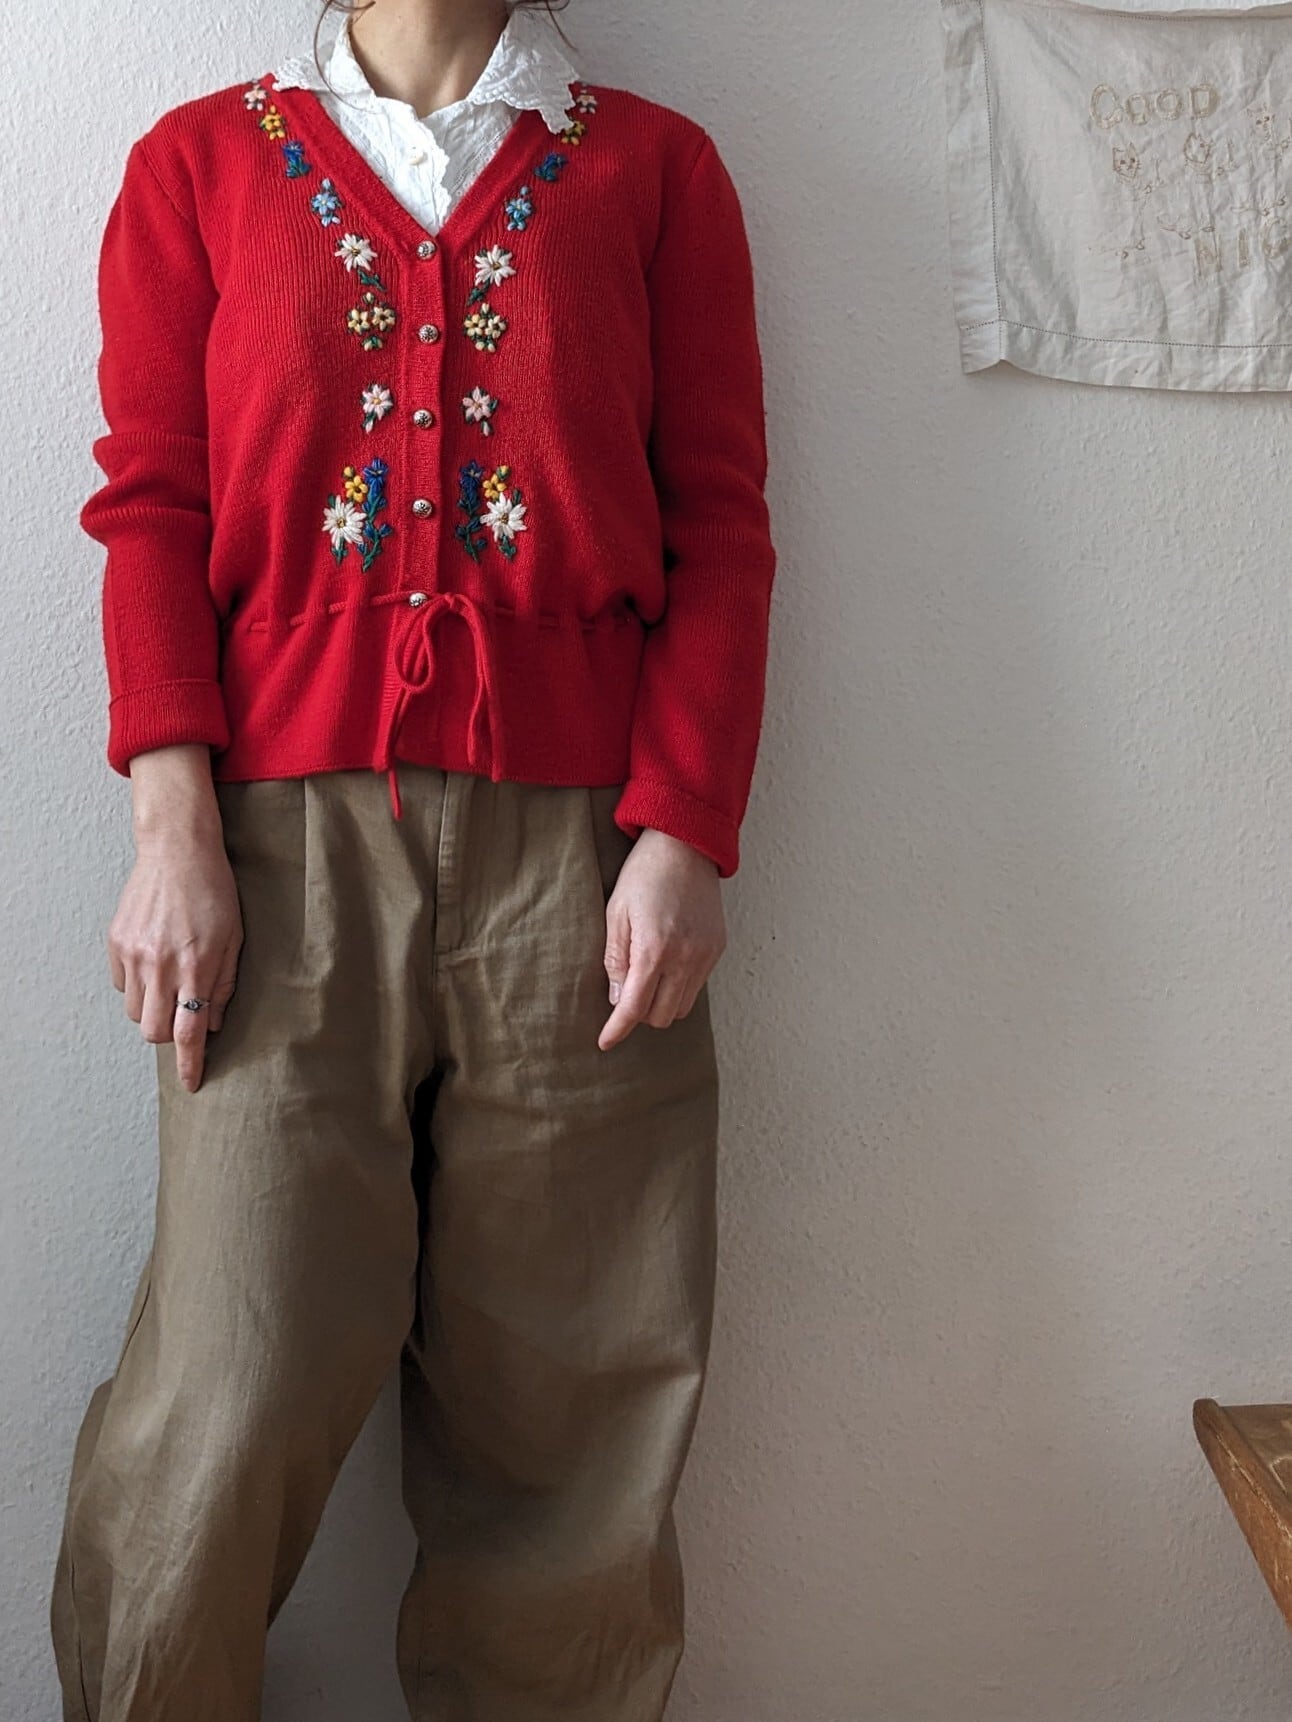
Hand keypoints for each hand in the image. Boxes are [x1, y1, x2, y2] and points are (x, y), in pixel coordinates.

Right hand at [107, 746, 242, 1092]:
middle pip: (155, 1031)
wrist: (178, 851)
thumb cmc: (215, 892)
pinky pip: (122, 986)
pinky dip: (137, 988)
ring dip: (154, 1012)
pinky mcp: (116, 943)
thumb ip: (224, 985)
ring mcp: (135, 954)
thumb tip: (212, 1025)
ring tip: (171, 986)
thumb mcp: (235, 938)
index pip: (189, 1032)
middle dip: (171, 1035)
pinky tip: (154, 966)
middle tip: (185, 1016)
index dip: (190, 1064)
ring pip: (135, 1013)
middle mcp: (161, 964)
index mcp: (197, 966)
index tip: (192, 1084)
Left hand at [599, 828, 725, 1051]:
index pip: (634, 1008)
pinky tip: (668, 962)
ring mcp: (706, 954)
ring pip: (682, 1006)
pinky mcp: (718, 948)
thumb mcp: (615, 914)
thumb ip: (615, 960)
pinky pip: (698, 986)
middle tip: (625, 990)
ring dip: (661, 1002)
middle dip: (640, 1014)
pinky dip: (679, 986)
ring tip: (648, 975)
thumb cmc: (644, 874)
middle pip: (661, 1016)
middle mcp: (685, 957)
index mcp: (654, 949)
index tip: (605, 1042)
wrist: (685, 844)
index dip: (617, 1030)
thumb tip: (616, 999)